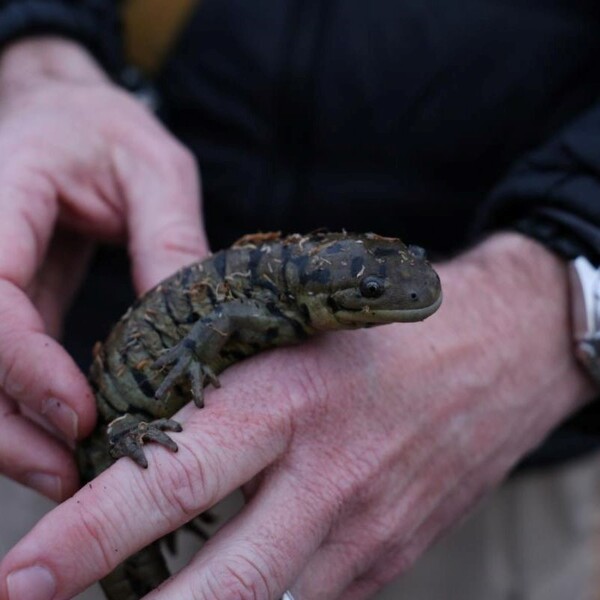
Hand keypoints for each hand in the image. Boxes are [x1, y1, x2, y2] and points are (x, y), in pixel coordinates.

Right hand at [0, 38, 206, 501]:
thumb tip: (192, 324)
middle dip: (5, 426)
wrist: (66, 113)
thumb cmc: (107, 130)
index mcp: (0, 196)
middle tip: (71, 476)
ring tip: (69, 475)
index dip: (24, 367)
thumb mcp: (154, 170)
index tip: (81, 417)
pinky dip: (24, 408)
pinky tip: (66, 438)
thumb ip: (168, 238)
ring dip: (9, 433)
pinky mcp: (2, 299)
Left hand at [0, 233, 592, 598]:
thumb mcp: (305, 327)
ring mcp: (365, 530)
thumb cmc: (389, 330)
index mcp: (291, 400)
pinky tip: (217, 591)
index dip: (88, 535)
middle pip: (217, 585)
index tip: (21, 573)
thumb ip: (232, 381)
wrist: (500, 355)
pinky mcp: (389, 558)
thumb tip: (147, 427)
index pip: (174, 480)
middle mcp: (327, 479)